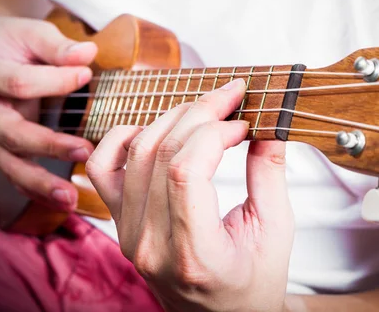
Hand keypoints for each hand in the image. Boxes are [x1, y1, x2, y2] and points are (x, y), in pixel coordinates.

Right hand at [0, 16, 97, 209]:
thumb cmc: (13, 41)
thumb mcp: (34, 32)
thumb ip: (58, 46)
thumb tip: (87, 54)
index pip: (18, 83)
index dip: (54, 81)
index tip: (87, 75)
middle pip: (10, 132)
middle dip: (48, 145)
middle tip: (85, 151)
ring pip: (8, 162)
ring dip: (40, 182)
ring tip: (70, 198)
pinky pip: (13, 172)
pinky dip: (35, 189)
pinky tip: (58, 201)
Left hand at [86, 79, 294, 311]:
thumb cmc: (252, 284)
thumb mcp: (275, 231)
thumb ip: (270, 174)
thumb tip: (270, 122)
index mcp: (194, 254)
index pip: (187, 171)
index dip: (216, 131)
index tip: (245, 120)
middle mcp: (150, 245)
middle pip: (162, 153)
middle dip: (200, 112)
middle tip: (231, 95)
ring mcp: (129, 234)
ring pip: (134, 152)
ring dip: (171, 117)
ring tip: (205, 107)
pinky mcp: (121, 223)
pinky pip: (103, 168)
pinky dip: (123, 137)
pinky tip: (156, 128)